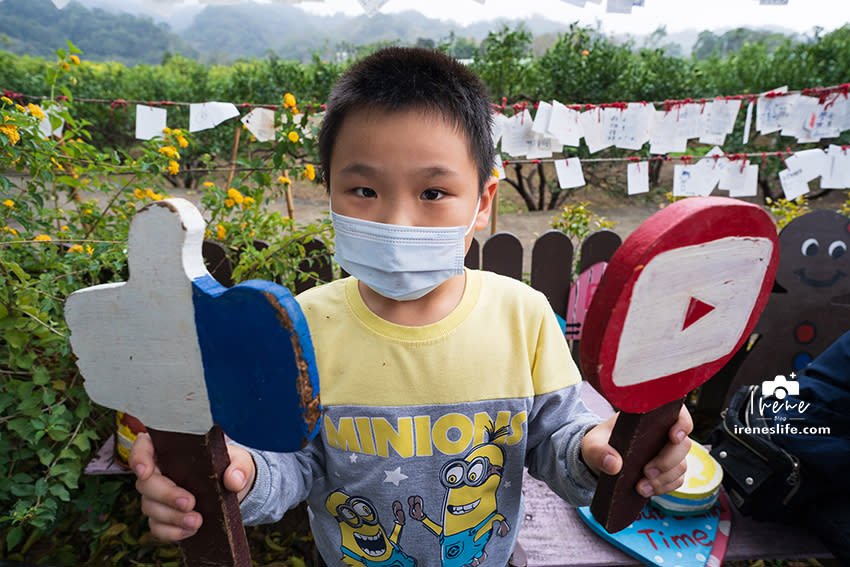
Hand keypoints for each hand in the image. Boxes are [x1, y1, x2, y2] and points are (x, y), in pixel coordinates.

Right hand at [129, 432, 255, 540]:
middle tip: (190, 503)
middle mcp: (159, 471)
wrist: (233, 491)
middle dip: (165, 495)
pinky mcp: (163, 517)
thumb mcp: (240, 461)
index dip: (139, 456)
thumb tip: (233, 480)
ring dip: (172, 516)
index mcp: (171, 449)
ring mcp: (158, 496)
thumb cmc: (230, 467)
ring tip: (197, 521)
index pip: (144, 446)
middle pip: (145, 483)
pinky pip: (157, 527)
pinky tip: (190, 531)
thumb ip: (240, 467)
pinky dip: (171, 532)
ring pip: (150, 507)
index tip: (145, 471)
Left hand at [580, 406, 692, 497]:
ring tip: (640, 487)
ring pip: (681, 465)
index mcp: (649, 417)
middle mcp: (664, 432)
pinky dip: (664, 487)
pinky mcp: (668, 470)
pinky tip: (645, 491)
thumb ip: (599, 452)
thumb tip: (614, 464)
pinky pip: (676, 480)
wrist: (601, 460)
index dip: (682, 423)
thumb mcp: (592, 444)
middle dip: (667, 461)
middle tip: (646, 472)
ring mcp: (669, 452)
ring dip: (664, 479)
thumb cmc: (600, 444)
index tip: (674, 437)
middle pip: (683, 444)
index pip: (677, 413)